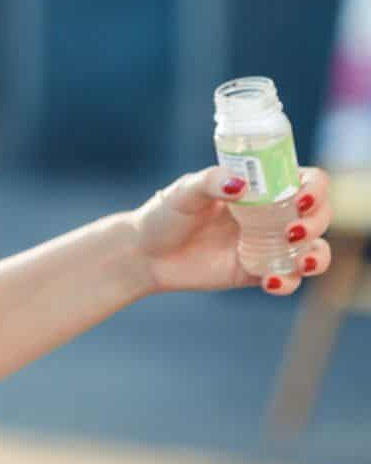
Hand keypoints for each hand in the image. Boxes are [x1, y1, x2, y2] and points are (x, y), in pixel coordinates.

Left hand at [128, 165, 335, 295]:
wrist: (145, 254)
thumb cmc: (165, 215)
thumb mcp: (183, 192)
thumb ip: (209, 182)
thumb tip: (240, 184)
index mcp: (259, 187)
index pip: (304, 181)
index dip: (315, 188)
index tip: (302, 198)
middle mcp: (270, 215)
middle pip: (318, 215)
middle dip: (315, 223)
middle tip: (291, 230)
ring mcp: (267, 245)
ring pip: (313, 250)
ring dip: (316, 255)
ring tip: (298, 261)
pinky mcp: (258, 273)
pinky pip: (289, 279)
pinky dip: (289, 282)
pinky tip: (270, 281)